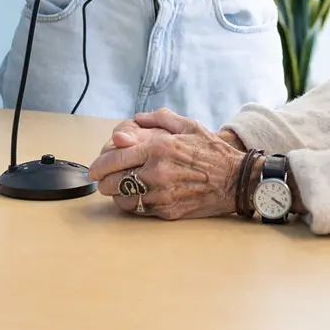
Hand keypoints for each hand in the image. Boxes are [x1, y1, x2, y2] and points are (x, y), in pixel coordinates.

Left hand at [86, 108, 245, 218]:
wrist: (235, 180)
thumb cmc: (213, 152)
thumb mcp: (189, 125)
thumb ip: (158, 119)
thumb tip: (135, 120)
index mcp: (159, 148)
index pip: (115, 158)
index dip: (98, 165)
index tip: (93, 168)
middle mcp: (157, 172)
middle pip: (112, 182)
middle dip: (104, 181)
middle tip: (105, 179)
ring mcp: (161, 194)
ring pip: (122, 199)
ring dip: (117, 194)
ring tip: (121, 188)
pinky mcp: (167, 211)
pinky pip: (139, 210)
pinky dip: (133, 204)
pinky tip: (138, 197)